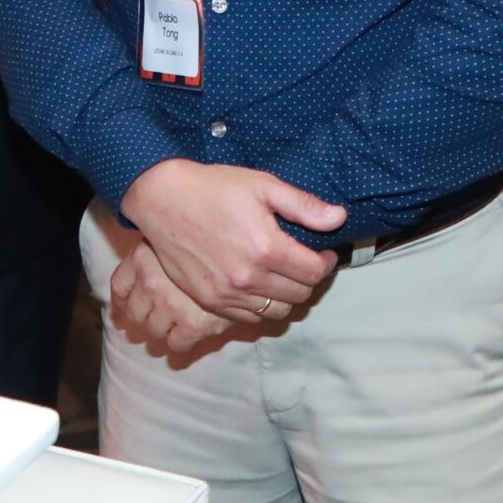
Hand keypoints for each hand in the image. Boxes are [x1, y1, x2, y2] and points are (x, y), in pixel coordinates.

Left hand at [110, 240, 236, 354]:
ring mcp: (171, 306)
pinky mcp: (195, 325)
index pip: (119, 287)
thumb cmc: (211, 235)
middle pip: (133, 312)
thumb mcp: (173, 234)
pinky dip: (178, 341)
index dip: (120, 301)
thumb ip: (152, 251)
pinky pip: (176, 344)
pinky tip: (185, 333)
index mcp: (142, 257)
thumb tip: (131, 285)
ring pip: (153, 330)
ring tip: (171, 322)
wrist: (247, 251)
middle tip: (153, 315)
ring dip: (159, 329)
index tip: (122, 309)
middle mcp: (152, 282)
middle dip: (141, 316)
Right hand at [119, 160, 343, 322]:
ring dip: (288, 296)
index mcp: (266, 248)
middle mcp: (249, 277)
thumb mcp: (262, 185)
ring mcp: (227, 294)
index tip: (322, 251)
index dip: (325, 262)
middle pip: (299, 294)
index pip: (314, 272)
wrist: (163, 200)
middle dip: (309, 279)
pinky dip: (261, 305)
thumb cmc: (213, 187)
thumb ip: (303, 205)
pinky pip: (249, 317)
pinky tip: (259, 284)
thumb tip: (339, 218)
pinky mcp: (210, 300)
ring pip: (276, 311)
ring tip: (284, 275)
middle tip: (304, 262)